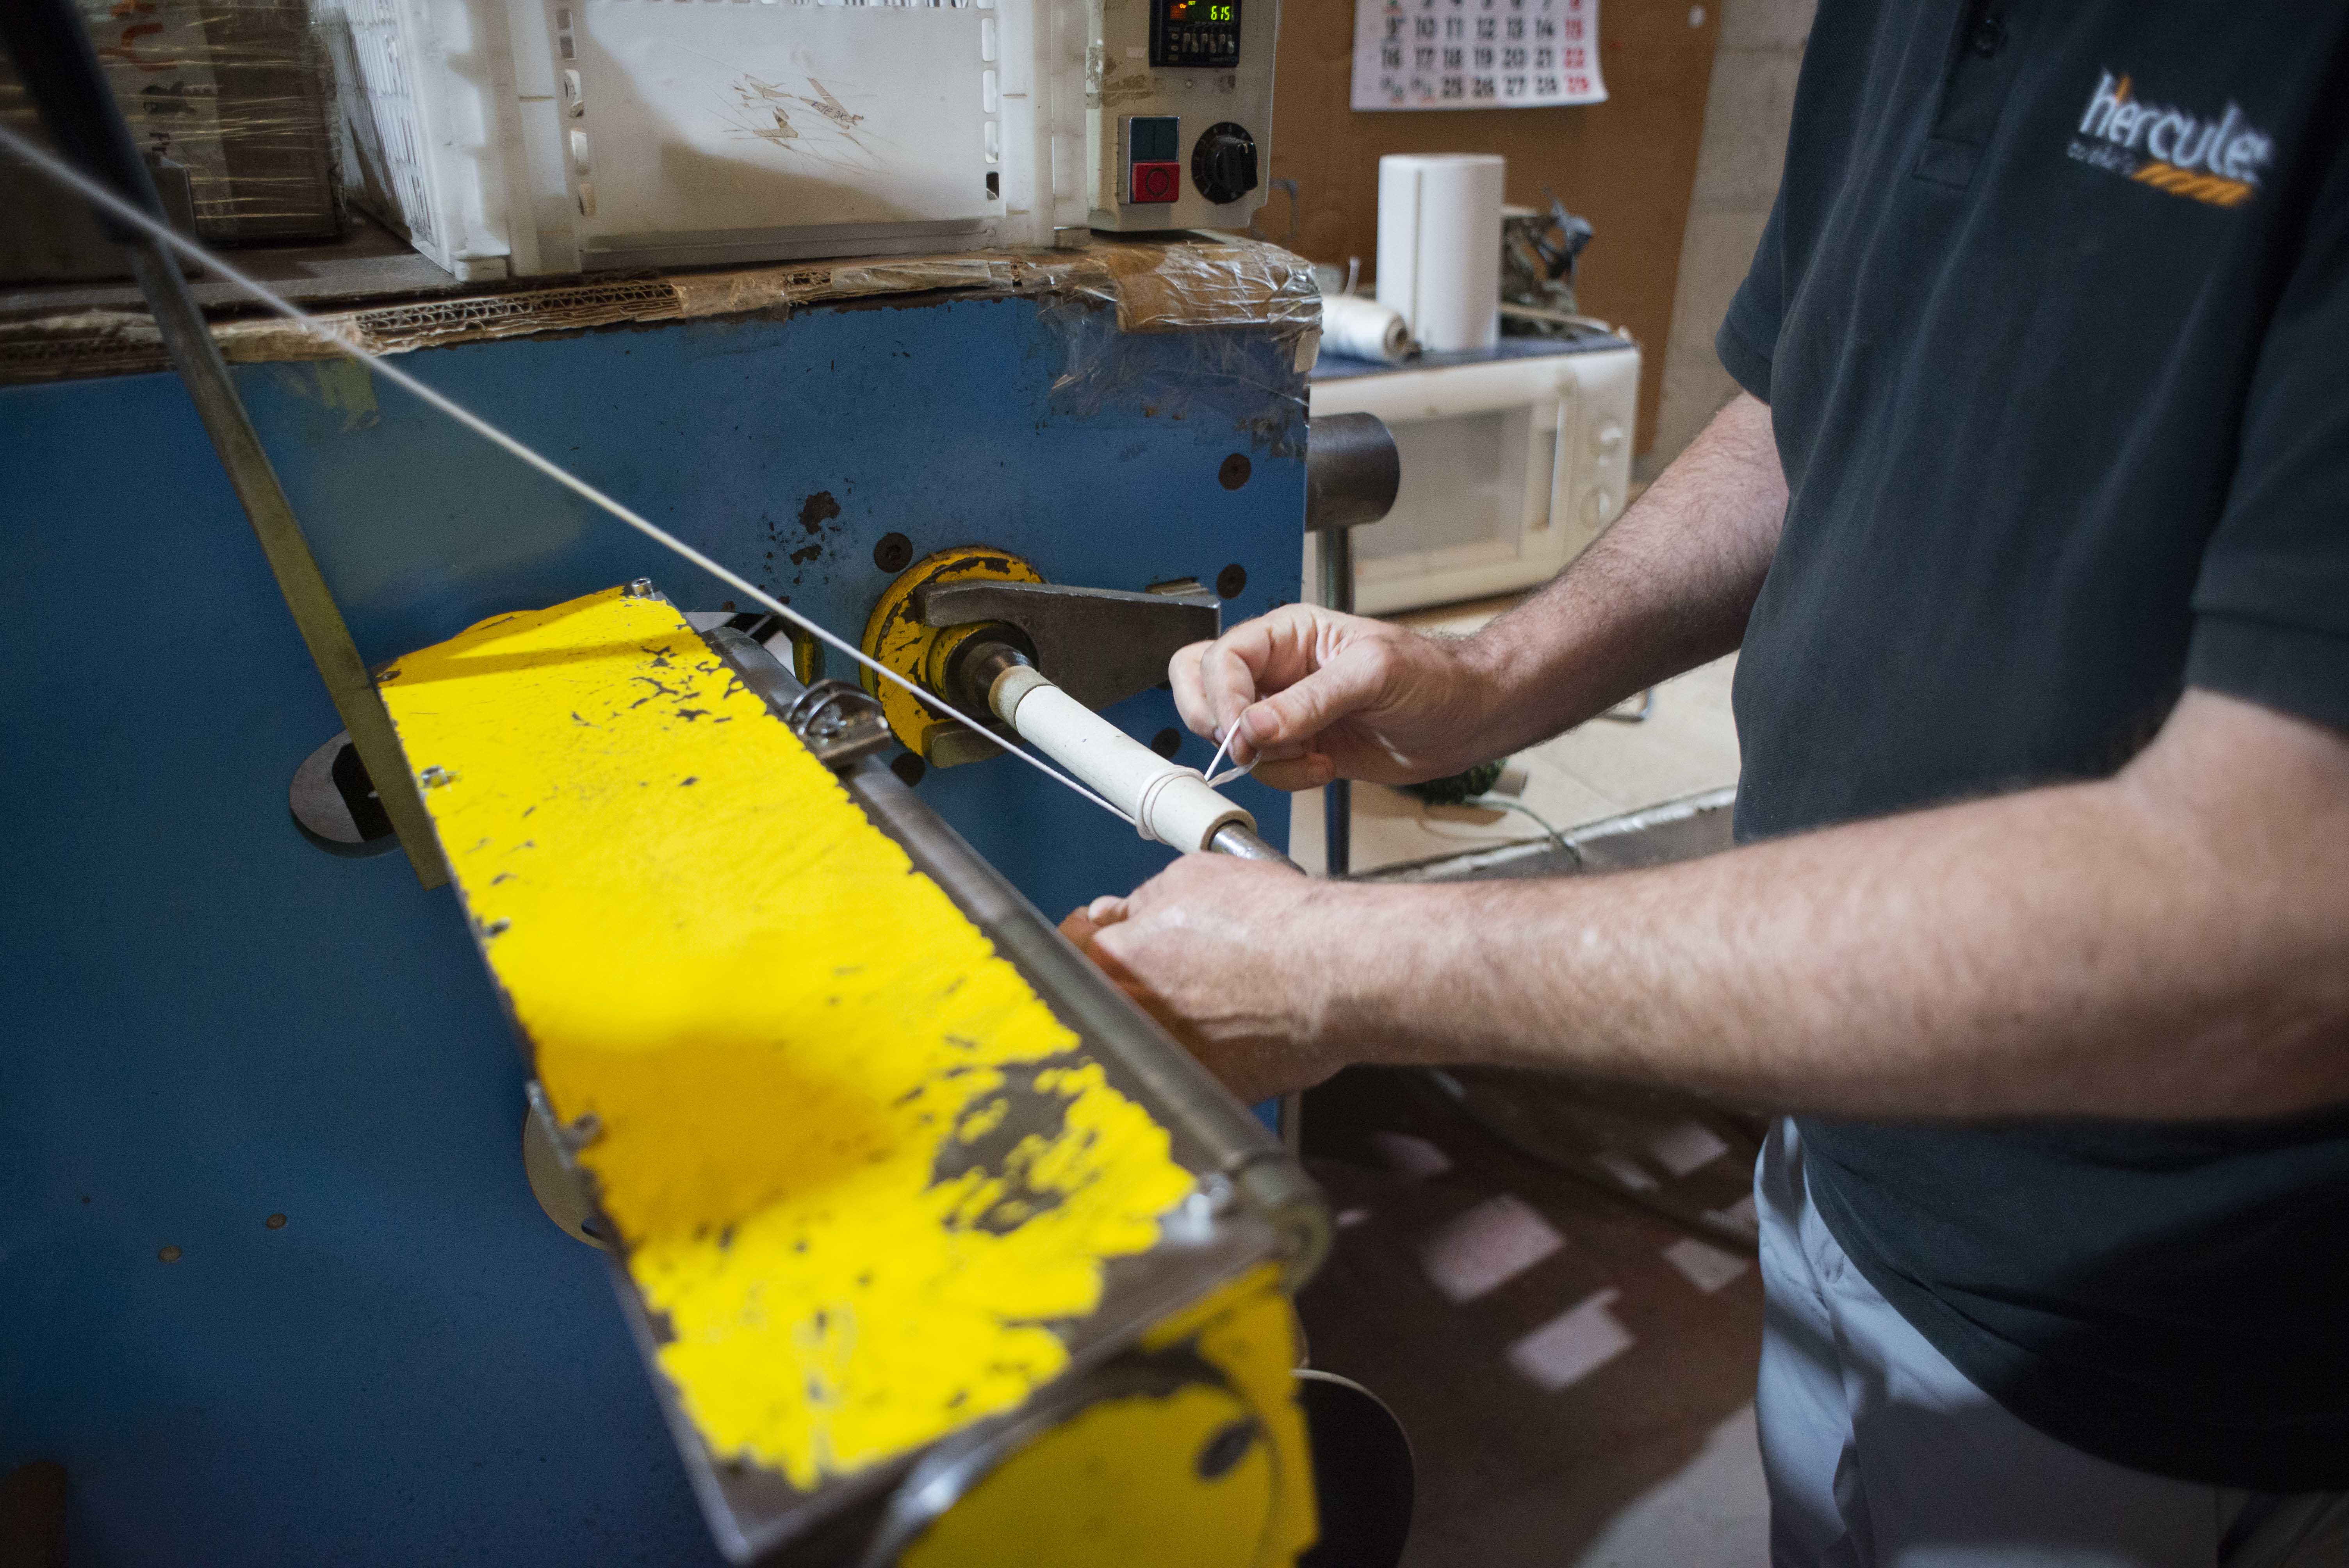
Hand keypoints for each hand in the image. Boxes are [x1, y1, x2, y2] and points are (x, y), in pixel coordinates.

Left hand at [1061, 855, 1351, 1101]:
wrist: (1335, 972)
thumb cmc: (1273, 924)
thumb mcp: (1192, 876)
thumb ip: (1142, 901)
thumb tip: (1120, 914)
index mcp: (1112, 965)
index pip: (1069, 954)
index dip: (1090, 940)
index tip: (1106, 939)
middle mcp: (1127, 1021)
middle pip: (1099, 1004)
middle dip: (1123, 986)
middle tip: (1162, 972)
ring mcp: (1165, 1063)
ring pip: (1142, 1044)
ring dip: (1160, 1025)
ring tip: (1207, 1003)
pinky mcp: (1206, 1093)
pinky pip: (1185, 1076)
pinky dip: (1201, 1057)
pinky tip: (1231, 1034)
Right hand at [1168, 604, 1492, 790]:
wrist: (1466, 721)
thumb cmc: (1433, 678)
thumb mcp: (1372, 675)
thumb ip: (1309, 701)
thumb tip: (1254, 725)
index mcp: (1288, 634)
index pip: (1221, 658)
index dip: (1221, 696)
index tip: (1241, 732)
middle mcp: (1278, 671)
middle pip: (1202, 688)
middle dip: (1218, 724)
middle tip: (1250, 747)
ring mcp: (1285, 711)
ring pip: (1229, 737)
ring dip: (1264, 759)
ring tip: (1312, 756)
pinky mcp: (1298, 747)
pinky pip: (1263, 767)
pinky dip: (1285, 777)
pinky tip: (1325, 767)